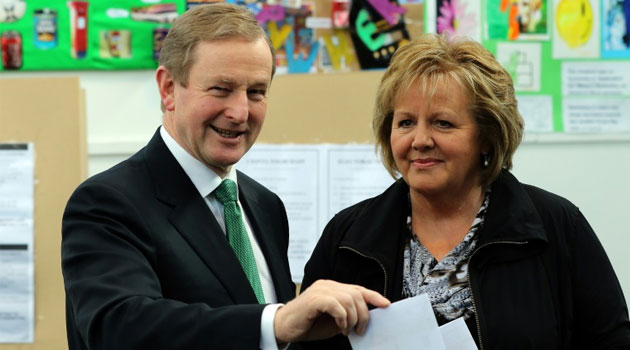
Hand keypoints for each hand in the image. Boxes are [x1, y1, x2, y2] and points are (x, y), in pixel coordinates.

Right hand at [273, 279, 389, 342]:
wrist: (284, 328)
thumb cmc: (308, 324)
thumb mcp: (333, 321)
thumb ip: (347, 316)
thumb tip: (365, 320)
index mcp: (333, 288)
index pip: (358, 288)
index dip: (374, 296)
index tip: (386, 305)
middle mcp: (328, 286)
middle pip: (356, 294)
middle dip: (363, 314)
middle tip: (359, 330)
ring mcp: (320, 291)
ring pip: (348, 299)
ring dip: (353, 318)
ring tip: (347, 330)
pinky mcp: (314, 299)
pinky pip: (336, 305)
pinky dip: (342, 317)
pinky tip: (339, 327)